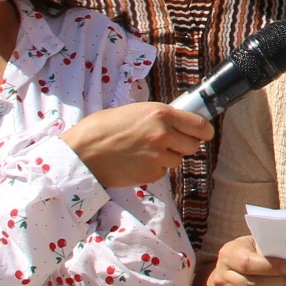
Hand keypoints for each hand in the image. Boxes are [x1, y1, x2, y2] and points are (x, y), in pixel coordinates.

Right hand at [62, 102, 211, 188]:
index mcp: (161, 114)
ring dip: (167, 158)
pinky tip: (137, 162)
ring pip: (178, 160)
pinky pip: (163, 172)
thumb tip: (176, 122)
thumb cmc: (102, 128)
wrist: (83, 153)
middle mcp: (164, 135)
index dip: (203, 130)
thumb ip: (158, 117)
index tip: (202, 132)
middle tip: (167, 143)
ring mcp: (159, 157)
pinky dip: (154, 169)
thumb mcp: (134, 111)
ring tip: (145, 152)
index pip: (200, 125)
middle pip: (193, 145)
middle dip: (183, 145)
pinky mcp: (152, 174)